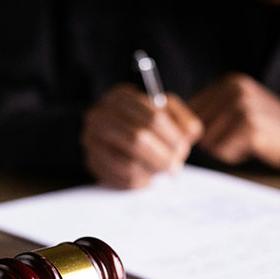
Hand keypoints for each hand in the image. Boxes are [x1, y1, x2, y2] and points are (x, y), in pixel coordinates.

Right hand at [81, 83, 202, 188]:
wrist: (115, 135)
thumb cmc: (146, 123)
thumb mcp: (167, 113)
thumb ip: (182, 121)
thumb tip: (187, 137)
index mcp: (120, 97)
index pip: (153, 117)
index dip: (172, 136)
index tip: (183, 148)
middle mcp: (100, 115)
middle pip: (138, 139)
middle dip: (163, 156)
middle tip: (175, 166)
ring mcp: (92, 140)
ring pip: (128, 163)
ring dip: (152, 171)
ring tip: (162, 171)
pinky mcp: (92, 162)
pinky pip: (120, 179)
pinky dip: (140, 182)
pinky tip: (148, 178)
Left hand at [189, 73, 279, 168]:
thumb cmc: (261, 128)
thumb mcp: (236, 108)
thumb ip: (209, 111)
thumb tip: (174, 125)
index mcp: (229, 83)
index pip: (191, 109)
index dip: (200, 128)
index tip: (223, 131)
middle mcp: (235, 90)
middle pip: (197, 126)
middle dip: (212, 139)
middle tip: (237, 137)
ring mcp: (243, 107)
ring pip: (208, 140)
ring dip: (223, 148)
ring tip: (244, 141)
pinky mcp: (250, 127)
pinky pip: (222, 150)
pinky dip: (233, 155)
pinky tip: (250, 148)